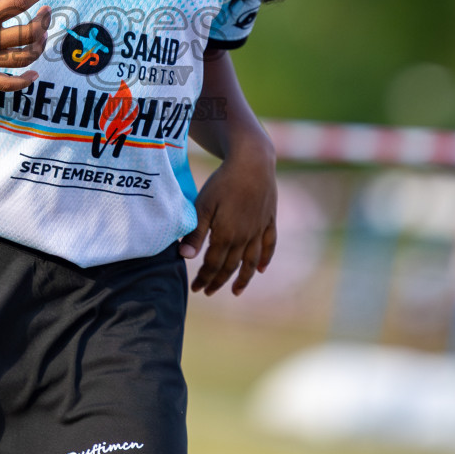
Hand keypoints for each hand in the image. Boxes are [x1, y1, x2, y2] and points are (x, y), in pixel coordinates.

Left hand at [179, 132, 276, 295]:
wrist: (252, 161)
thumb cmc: (223, 182)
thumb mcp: (203, 205)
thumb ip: (195, 233)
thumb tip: (185, 257)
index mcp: (226, 235)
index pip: (213, 265)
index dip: (204, 278)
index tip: (196, 288)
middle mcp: (245, 237)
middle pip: (231, 266)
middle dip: (218, 281)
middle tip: (208, 291)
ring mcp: (259, 229)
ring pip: (251, 261)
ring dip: (243, 278)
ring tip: (236, 291)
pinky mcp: (269, 220)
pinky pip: (269, 245)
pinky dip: (265, 259)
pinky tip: (260, 269)